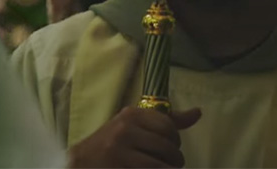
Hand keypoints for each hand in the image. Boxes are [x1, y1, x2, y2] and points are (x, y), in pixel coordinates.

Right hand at [68, 106, 201, 168]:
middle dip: (174, 161)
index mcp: (131, 115)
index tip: (168, 148)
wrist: (78, 164)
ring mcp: (120, 153)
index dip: (174, 142)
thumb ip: (166, 121)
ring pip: (161, 167)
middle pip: (168, 149)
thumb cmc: (111, 144)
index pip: (169, 127)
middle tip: (169, 165)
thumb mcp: (134, 126)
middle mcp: (125, 131)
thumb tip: (198, 113)